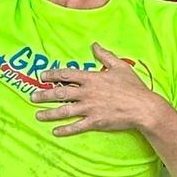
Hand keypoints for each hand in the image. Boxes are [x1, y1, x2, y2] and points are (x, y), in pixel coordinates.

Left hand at [32, 44, 163, 136]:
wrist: (143, 107)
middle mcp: (87, 93)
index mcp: (92, 78)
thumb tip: (95, 45)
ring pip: (64, 111)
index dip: (52, 75)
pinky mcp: (95, 122)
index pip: (67, 74)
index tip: (42, 76)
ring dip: (49, 114)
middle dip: (44, 95)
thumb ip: (105, 55)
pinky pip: (76, 127)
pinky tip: (55, 132)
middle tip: (32, 97)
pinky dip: (65, 130)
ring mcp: (90, 108)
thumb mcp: (120, 66)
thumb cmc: (133, 87)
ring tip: (38, 115)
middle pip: (60, 93)